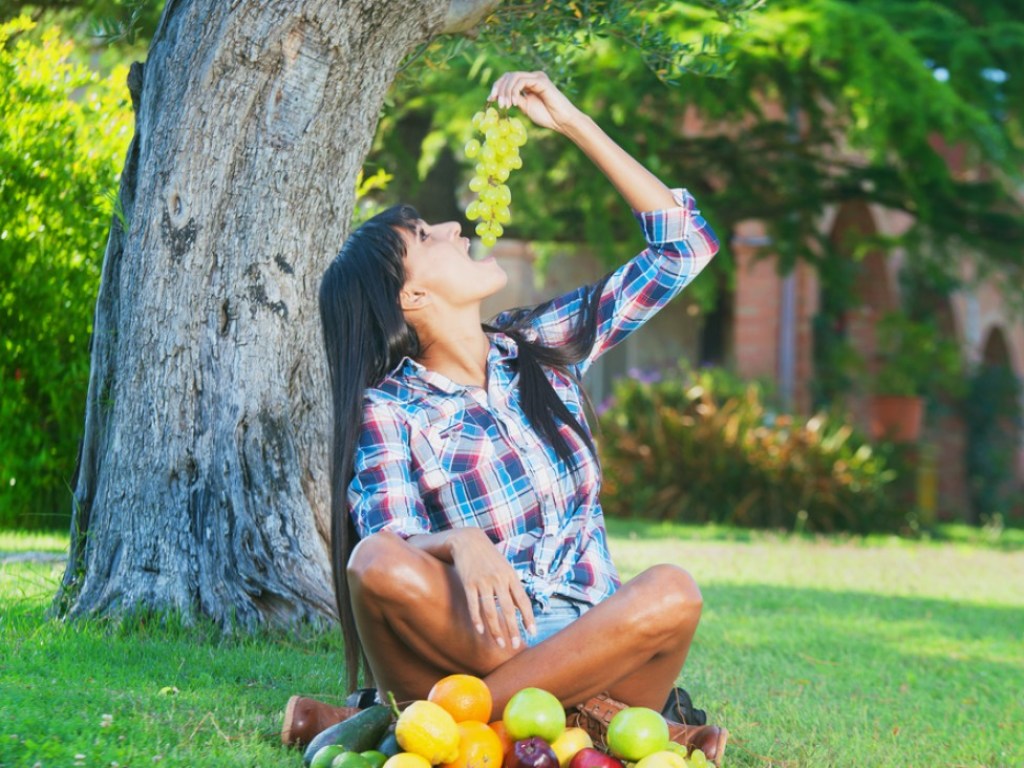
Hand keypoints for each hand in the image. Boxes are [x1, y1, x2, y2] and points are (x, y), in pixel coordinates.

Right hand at [447, 528, 536, 648]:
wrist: (468, 540)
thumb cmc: (489, 557)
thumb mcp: (505, 567)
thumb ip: (512, 586)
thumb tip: (519, 607)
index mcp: (511, 576)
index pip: (522, 600)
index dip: (528, 617)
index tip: (532, 632)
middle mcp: (499, 579)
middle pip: (507, 609)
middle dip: (513, 629)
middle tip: (515, 646)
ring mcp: (483, 581)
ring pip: (490, 610)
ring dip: (495, 629)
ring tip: (500, 643)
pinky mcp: (468, 583)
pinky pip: (473, 605)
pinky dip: (477, 619)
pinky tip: (480, 631)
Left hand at [488, 71, 583, 134]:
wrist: (561, 121)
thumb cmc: (546, 116)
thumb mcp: (525, 107)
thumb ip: (515, 99)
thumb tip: (501, 97)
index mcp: (528, 82)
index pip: (508, 79)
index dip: (497, 87)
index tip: (490, 99)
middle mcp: (532, 77)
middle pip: (509, 75)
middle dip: (499, 88)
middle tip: (495, 101)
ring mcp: (537, 77)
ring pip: (513, 77)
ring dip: (505, 91)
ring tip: (505, 105)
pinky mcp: (541, 80)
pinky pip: (521, 81)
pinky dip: (514, 91)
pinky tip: (513, 102)